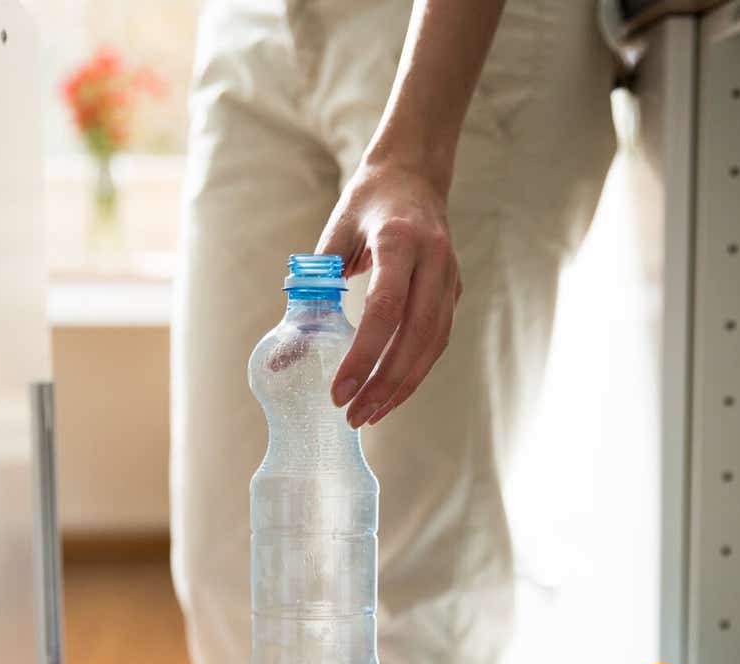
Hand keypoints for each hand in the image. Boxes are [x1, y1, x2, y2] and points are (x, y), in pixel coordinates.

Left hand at [318, 159, 462, 427]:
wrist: (415, 173)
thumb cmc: (368, 202)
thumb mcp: (335, 231)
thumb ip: (312, 286)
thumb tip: (284, 350)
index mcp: (400, 241)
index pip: (384, 309)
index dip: (363, 355)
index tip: (340, 390)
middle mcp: (434, 261)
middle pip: (415, 336)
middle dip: (384, 383)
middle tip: (354, 415)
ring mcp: (450, 277)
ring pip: (433, 345)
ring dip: (403, 386)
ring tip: (370, 413)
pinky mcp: (454, 290)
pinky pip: (437, 339)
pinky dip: (415, 370)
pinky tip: (390, 391)